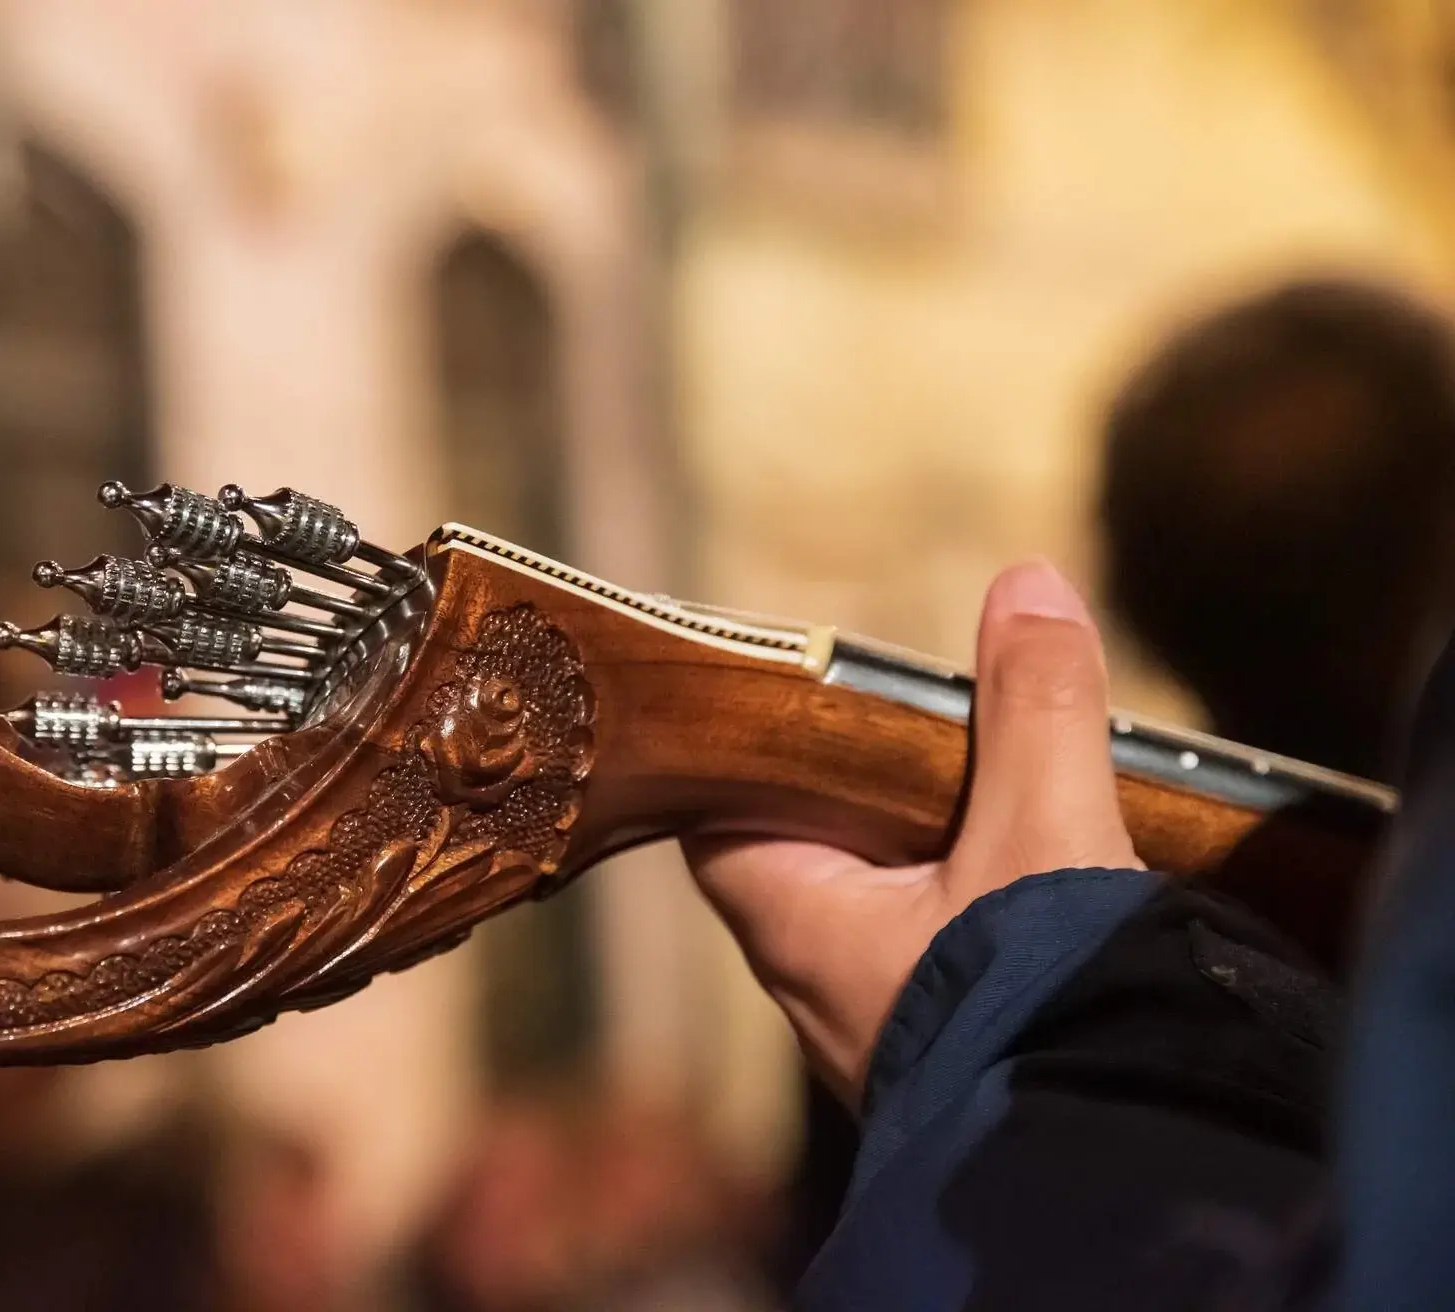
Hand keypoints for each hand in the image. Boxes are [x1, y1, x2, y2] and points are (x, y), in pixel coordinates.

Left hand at [683, 560, 1140, 1107]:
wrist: (1125, 1159)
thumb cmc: (1045, 999)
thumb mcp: (1045, 830)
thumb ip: (1035, 707)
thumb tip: (1024, 585)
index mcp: (794, 920)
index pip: (717, 815)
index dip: (740, 752)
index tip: (784, 690)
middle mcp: (817, 982)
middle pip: (802, 850)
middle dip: (854, 787)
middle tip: (911, 717)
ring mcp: (880, 1024)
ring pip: (877, 904)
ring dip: (923, 847)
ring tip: (985, 774)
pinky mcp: (948, 1050)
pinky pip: (934, 953)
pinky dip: (968, 902)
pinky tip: (1030, 874)